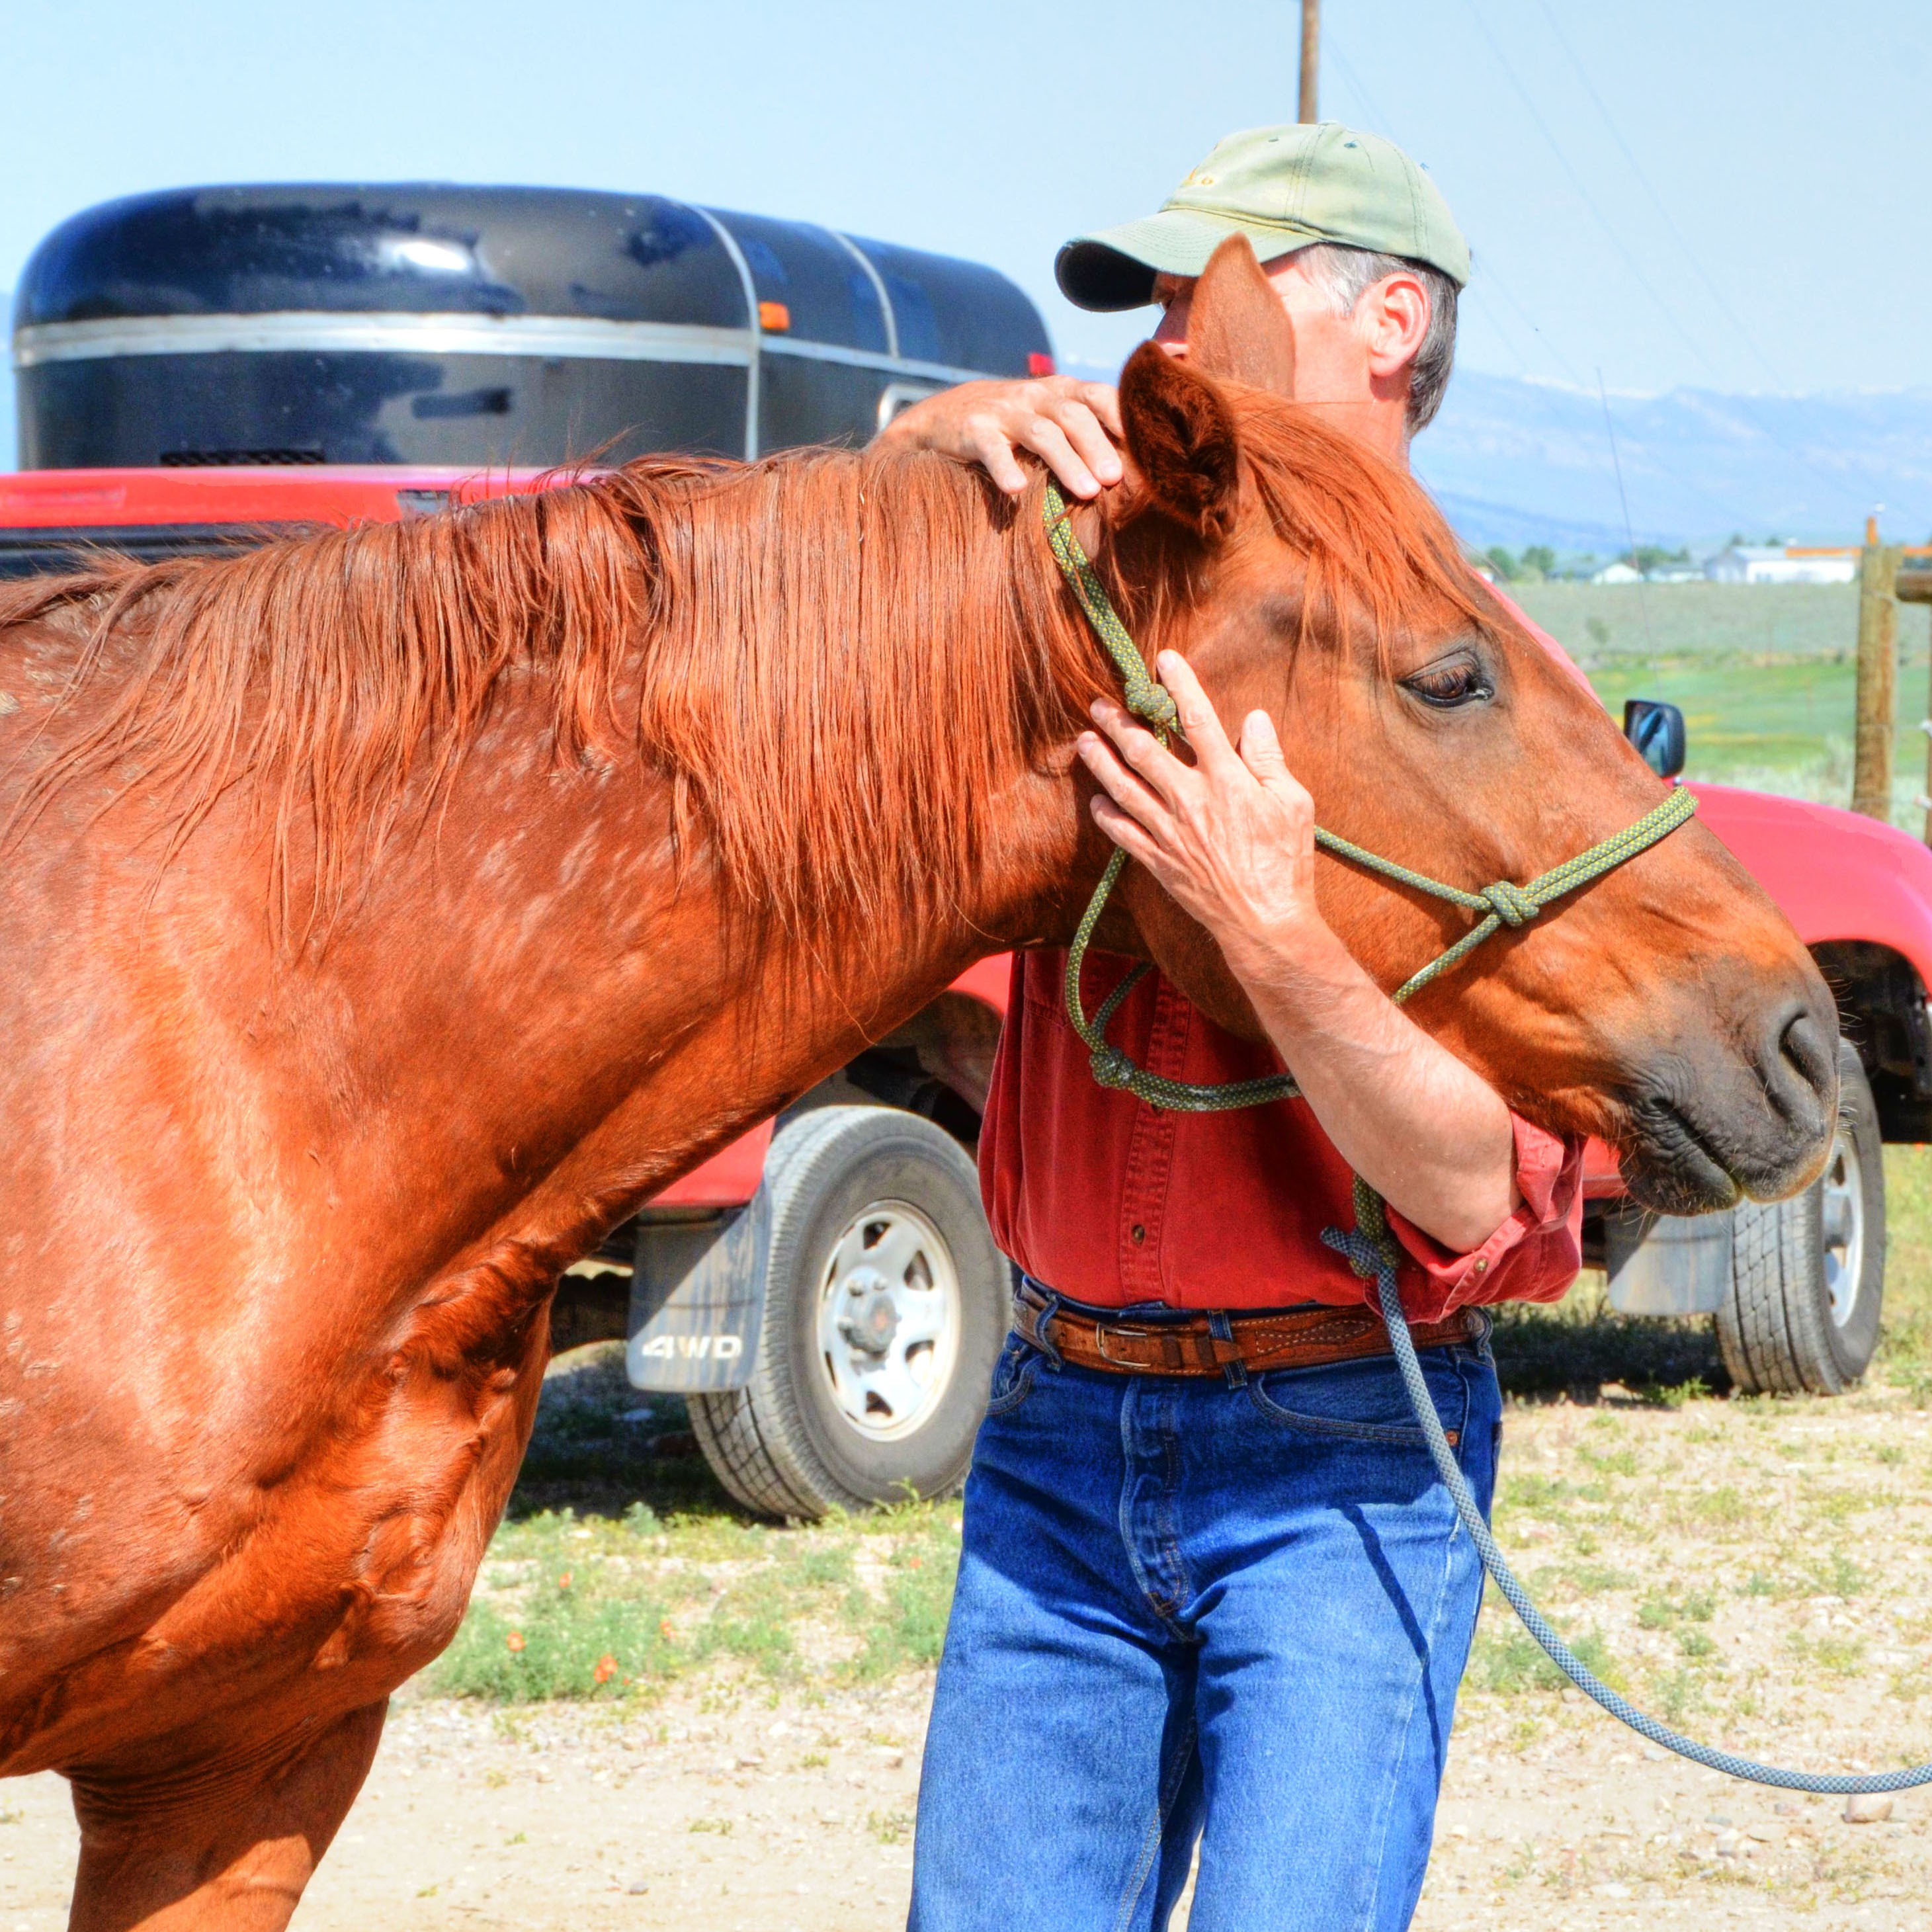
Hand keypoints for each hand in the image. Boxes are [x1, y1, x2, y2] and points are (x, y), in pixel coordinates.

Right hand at [875, 376, 1124, 496]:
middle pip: (1074, 415)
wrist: (944, 416)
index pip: (1098, 396)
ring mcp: (1004, 411)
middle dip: (1098, 446)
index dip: (1122, 417)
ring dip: (1067, 462)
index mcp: (1061, 391)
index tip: (1145, 447)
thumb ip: (1085, 428)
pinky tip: (1017, 490)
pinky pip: (993, 449)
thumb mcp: (1049, 415)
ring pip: (1042, 433)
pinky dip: (1005, 468)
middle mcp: (1036, 396)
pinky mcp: (974, 430)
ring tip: (1087, 492)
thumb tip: (1135, 467)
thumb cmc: (1013, 426)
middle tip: (1117, 478)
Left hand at [1077, 650, 1334, 982]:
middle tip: (1099, 704)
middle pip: (1144, 750)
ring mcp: (1169, 831)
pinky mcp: (1158, 861)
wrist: (1264, 922)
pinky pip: (1122, 833)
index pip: (1198, 719)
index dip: (1180, 685)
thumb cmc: (1285, 862)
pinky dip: (1106, 815)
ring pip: (1123, 788)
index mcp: (1226, 780)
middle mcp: (1190, 800)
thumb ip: (1268, 759)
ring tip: (1084, 741)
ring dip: (1100, 761)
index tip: (1164, 660)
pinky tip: (1097, 801)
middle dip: (1118, 722)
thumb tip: (1254, 719)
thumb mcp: (1293, 803)